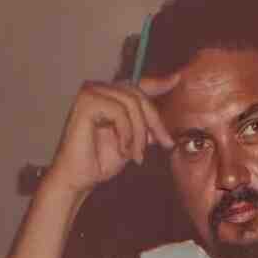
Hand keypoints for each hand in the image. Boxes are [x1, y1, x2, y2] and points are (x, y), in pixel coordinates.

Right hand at [45, 73, 180, 196]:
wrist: (80, 178)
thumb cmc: (101, 161)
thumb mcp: (134, 139)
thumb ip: (146, 125)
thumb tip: (168, 118)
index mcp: (109, 95)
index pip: (138, 84)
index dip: (159, 82)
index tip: (177, 79)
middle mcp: (98, 88)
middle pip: (139, 95)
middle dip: (155, 122)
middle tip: (164, 144)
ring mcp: (91, 93)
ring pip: (132, 104)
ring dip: (139, 133)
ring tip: (136, 155)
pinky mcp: (86, 102)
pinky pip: (119, 112)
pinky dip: (126, 134)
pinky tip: (122, 150)